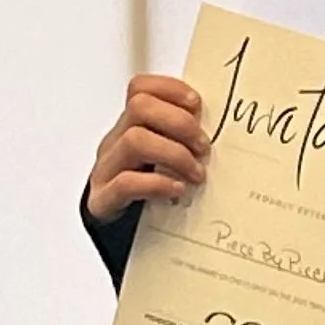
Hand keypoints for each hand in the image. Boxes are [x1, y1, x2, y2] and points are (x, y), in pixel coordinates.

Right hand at [83, 73, 208, 225]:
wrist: (116, 235)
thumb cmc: (145, 194)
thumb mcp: (163, 161)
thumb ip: (182, 142)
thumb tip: (221, 132)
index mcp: (130, 128)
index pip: (140, 89)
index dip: (170, 89)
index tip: (197, 105)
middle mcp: (115, 143)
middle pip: (139, 107)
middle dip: (179, 122)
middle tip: (202, 147)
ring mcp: (106, 170)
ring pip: (134, 140)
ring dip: (174, 154)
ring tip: (196, 173)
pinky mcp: (103, 200)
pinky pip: (126, 183)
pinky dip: (157, 184)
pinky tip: (176, 189)